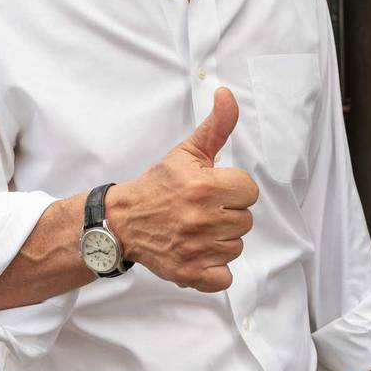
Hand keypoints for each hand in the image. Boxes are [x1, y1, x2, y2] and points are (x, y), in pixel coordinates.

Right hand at [109, 88, 257, 292]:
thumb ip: (216, 126)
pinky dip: (213, 268)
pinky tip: (197, 252)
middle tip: (201, 210)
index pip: (249, 191)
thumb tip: (228, 94)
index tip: (212, 190)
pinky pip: (224, 275)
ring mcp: (197, 249)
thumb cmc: (157, 186)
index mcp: (206, 186)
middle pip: (245, 220)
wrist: (122, 221)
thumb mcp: (186, 152)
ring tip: (197, 229)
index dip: (232, 189)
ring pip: (236, 247)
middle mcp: (203, 218)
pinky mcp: (191, 273)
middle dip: (226, 215)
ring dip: (220, 240)